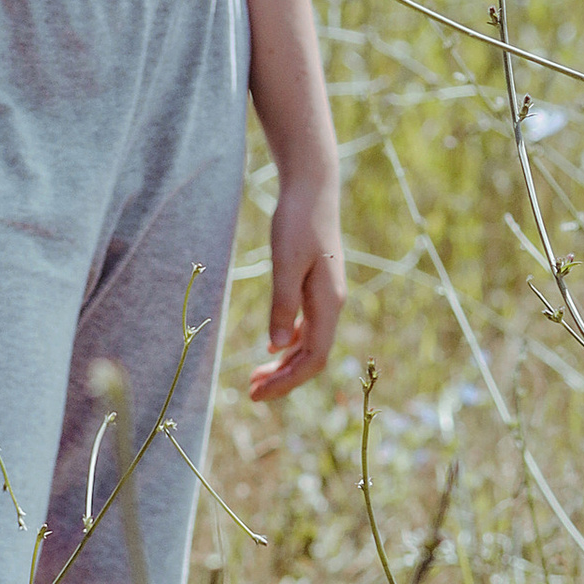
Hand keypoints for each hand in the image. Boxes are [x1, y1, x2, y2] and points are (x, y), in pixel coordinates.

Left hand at [247, 174, 345, 400]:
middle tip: (251, 394)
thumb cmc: (297, 221)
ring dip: (285, 364)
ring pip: (310, 344)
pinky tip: (272, 349)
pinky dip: (290, 343)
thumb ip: (283, 303)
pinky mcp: (318, 287)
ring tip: (256, 378)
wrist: (313, 190)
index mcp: (328, 304)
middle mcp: (332, 305)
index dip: (288, 382)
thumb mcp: (285, 262)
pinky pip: (308, 327)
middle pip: (312, 357)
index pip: (314, 358)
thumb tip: (278, 347)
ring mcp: (327, 297)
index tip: (258, 394)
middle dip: (284, 379)